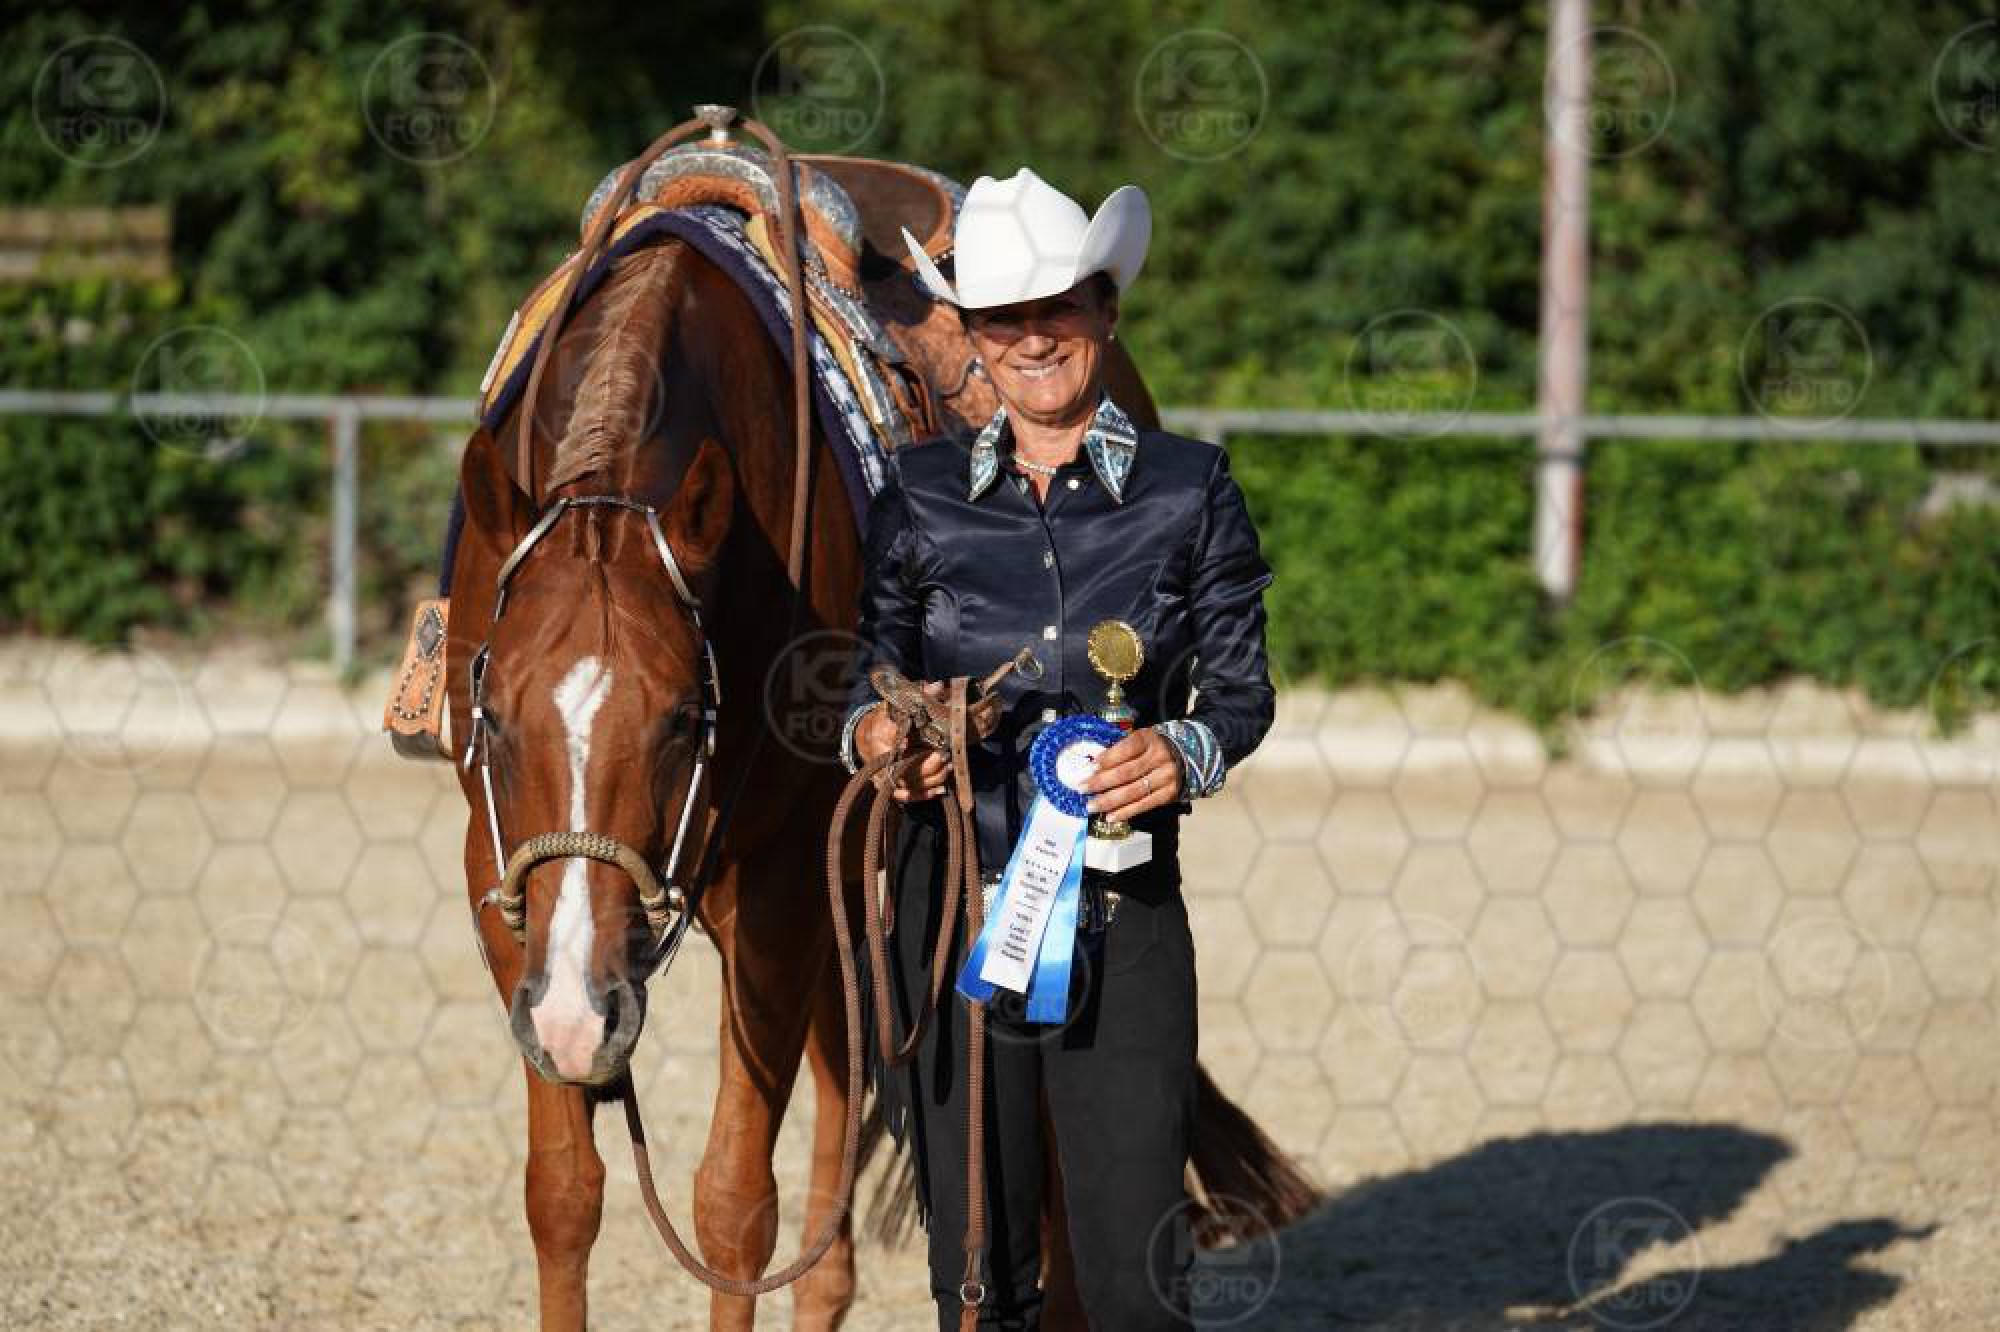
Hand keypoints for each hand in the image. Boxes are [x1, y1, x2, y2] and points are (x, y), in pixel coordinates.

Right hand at [855, 684, 948, 801]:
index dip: (906, 745)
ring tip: (948, 768)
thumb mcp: (899, 702)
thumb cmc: (887, 717)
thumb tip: (936, 685)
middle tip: (944, 757)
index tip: (922, 745)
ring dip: (931, 779)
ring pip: (908, 783)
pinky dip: (923, 795)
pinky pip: (906, 796)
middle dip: (926, 765)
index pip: (893, 739)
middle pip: (903, 767)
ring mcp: (883, 773)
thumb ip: (917, 695)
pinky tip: (940, 790)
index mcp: (879, 733)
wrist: (868, 734)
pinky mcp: (889, 785)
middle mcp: (879, 756)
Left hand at [1078, 726, 1180, 821]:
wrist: (1186, 756)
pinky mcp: (1169, 794)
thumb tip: (1095, 765)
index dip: (1108, 759)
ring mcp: (1166, 777)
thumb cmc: (1154, 747)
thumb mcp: (1140, 739)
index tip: (1090, 768)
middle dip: (1101, 782)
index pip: (1126, 749)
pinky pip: (1144, 805)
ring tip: (1092, 806)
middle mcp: (1159, 757)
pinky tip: (1111, 816)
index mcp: (1149, 739)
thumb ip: (1121, 750)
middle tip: (1083, 789)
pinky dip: (1126, 812)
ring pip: (1133, 791)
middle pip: (1126, 772)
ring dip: (1110, 801)